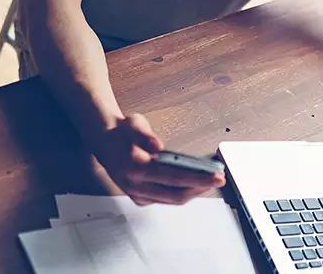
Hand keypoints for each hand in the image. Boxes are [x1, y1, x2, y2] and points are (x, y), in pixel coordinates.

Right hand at [91, 113, 224, 205]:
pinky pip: (167, 200)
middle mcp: (136, 186)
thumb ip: (144, 134)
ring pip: (173, 200)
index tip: (216, 175)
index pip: (174, 177)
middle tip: (219, 179)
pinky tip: (195, 184)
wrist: (103, 142)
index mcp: (135, 168)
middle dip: (201, 188)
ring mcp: (137, 195)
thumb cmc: (122, 132)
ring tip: (210, 181)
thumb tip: (158, 146)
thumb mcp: (133, 123)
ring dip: (194, 192)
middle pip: (177, 195)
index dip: (198, 178)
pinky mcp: (140, 198)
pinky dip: (182, 193)